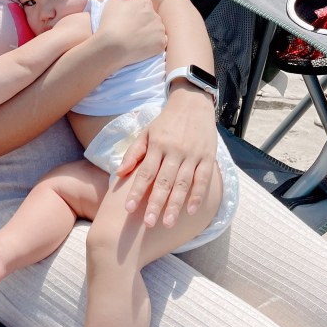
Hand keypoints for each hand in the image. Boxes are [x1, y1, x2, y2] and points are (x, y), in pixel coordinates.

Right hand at [97, 0, 165, 69]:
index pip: (143, 5)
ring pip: (157, 30)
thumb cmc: (111, 23)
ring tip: (136, 40)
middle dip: (144, 22)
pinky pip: (161, 43)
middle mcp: (156, 15)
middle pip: (151, 17)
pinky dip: (154, 44)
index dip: (135, 13)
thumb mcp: (112, 2)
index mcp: (145, 3)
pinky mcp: (161, 44)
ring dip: (149, 33)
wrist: (113, 46)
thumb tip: (130, 2)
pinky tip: (143, 47)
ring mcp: (160, 30)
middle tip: (131, 30)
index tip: (127, 20)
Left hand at [115, 84, 217, 226]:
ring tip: (167, 223)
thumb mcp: (146, 132)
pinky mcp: (207, 156)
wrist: (193, 103)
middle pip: (163, 181)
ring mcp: (192, 154)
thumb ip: (133, 153)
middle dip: (155, 204)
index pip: (144, 172)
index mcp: (157, 145)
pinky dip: (197, 195)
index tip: (128, 209)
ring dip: (175, 204)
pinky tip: (190, 211)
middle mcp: (174, 151)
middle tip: (148, 223)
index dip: (136, 191)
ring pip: (183, 183)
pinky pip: (203, 179)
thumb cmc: (165, 122)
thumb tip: (119, 173)